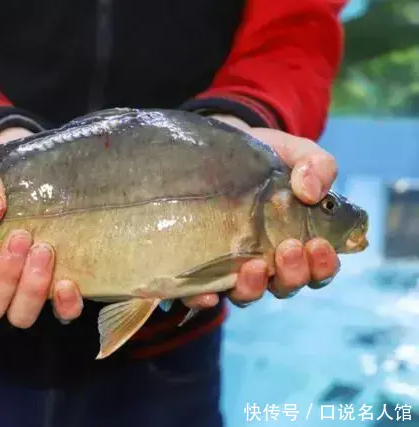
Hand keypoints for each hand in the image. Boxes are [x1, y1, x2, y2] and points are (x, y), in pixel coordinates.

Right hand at [0, 127, 83, 327]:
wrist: (39, 162)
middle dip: (3, 276)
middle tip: (21, 237)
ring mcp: (23, 289)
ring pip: (19, 316)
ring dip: (30, 289)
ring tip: (44, 250)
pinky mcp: (57, 289)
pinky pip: (61, 315)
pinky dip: (65, 305)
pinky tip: (68, 282)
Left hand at [184, 115, 339, 308]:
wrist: (211, 149)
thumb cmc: (259, 158)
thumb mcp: (291, 152)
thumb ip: (315, 165)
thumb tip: (311, 191)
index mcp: (296, 242)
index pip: (317, 269)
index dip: (323, 265)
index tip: (319, 245)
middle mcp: (266, 262)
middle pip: (286, 285)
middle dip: (293, 274)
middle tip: (290, 249)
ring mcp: (231, 268)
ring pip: (247, 294)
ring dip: (254, 287)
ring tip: (253, 265)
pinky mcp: (197, 268)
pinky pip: (201, 293)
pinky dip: (205, 298)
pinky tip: (208, 293)